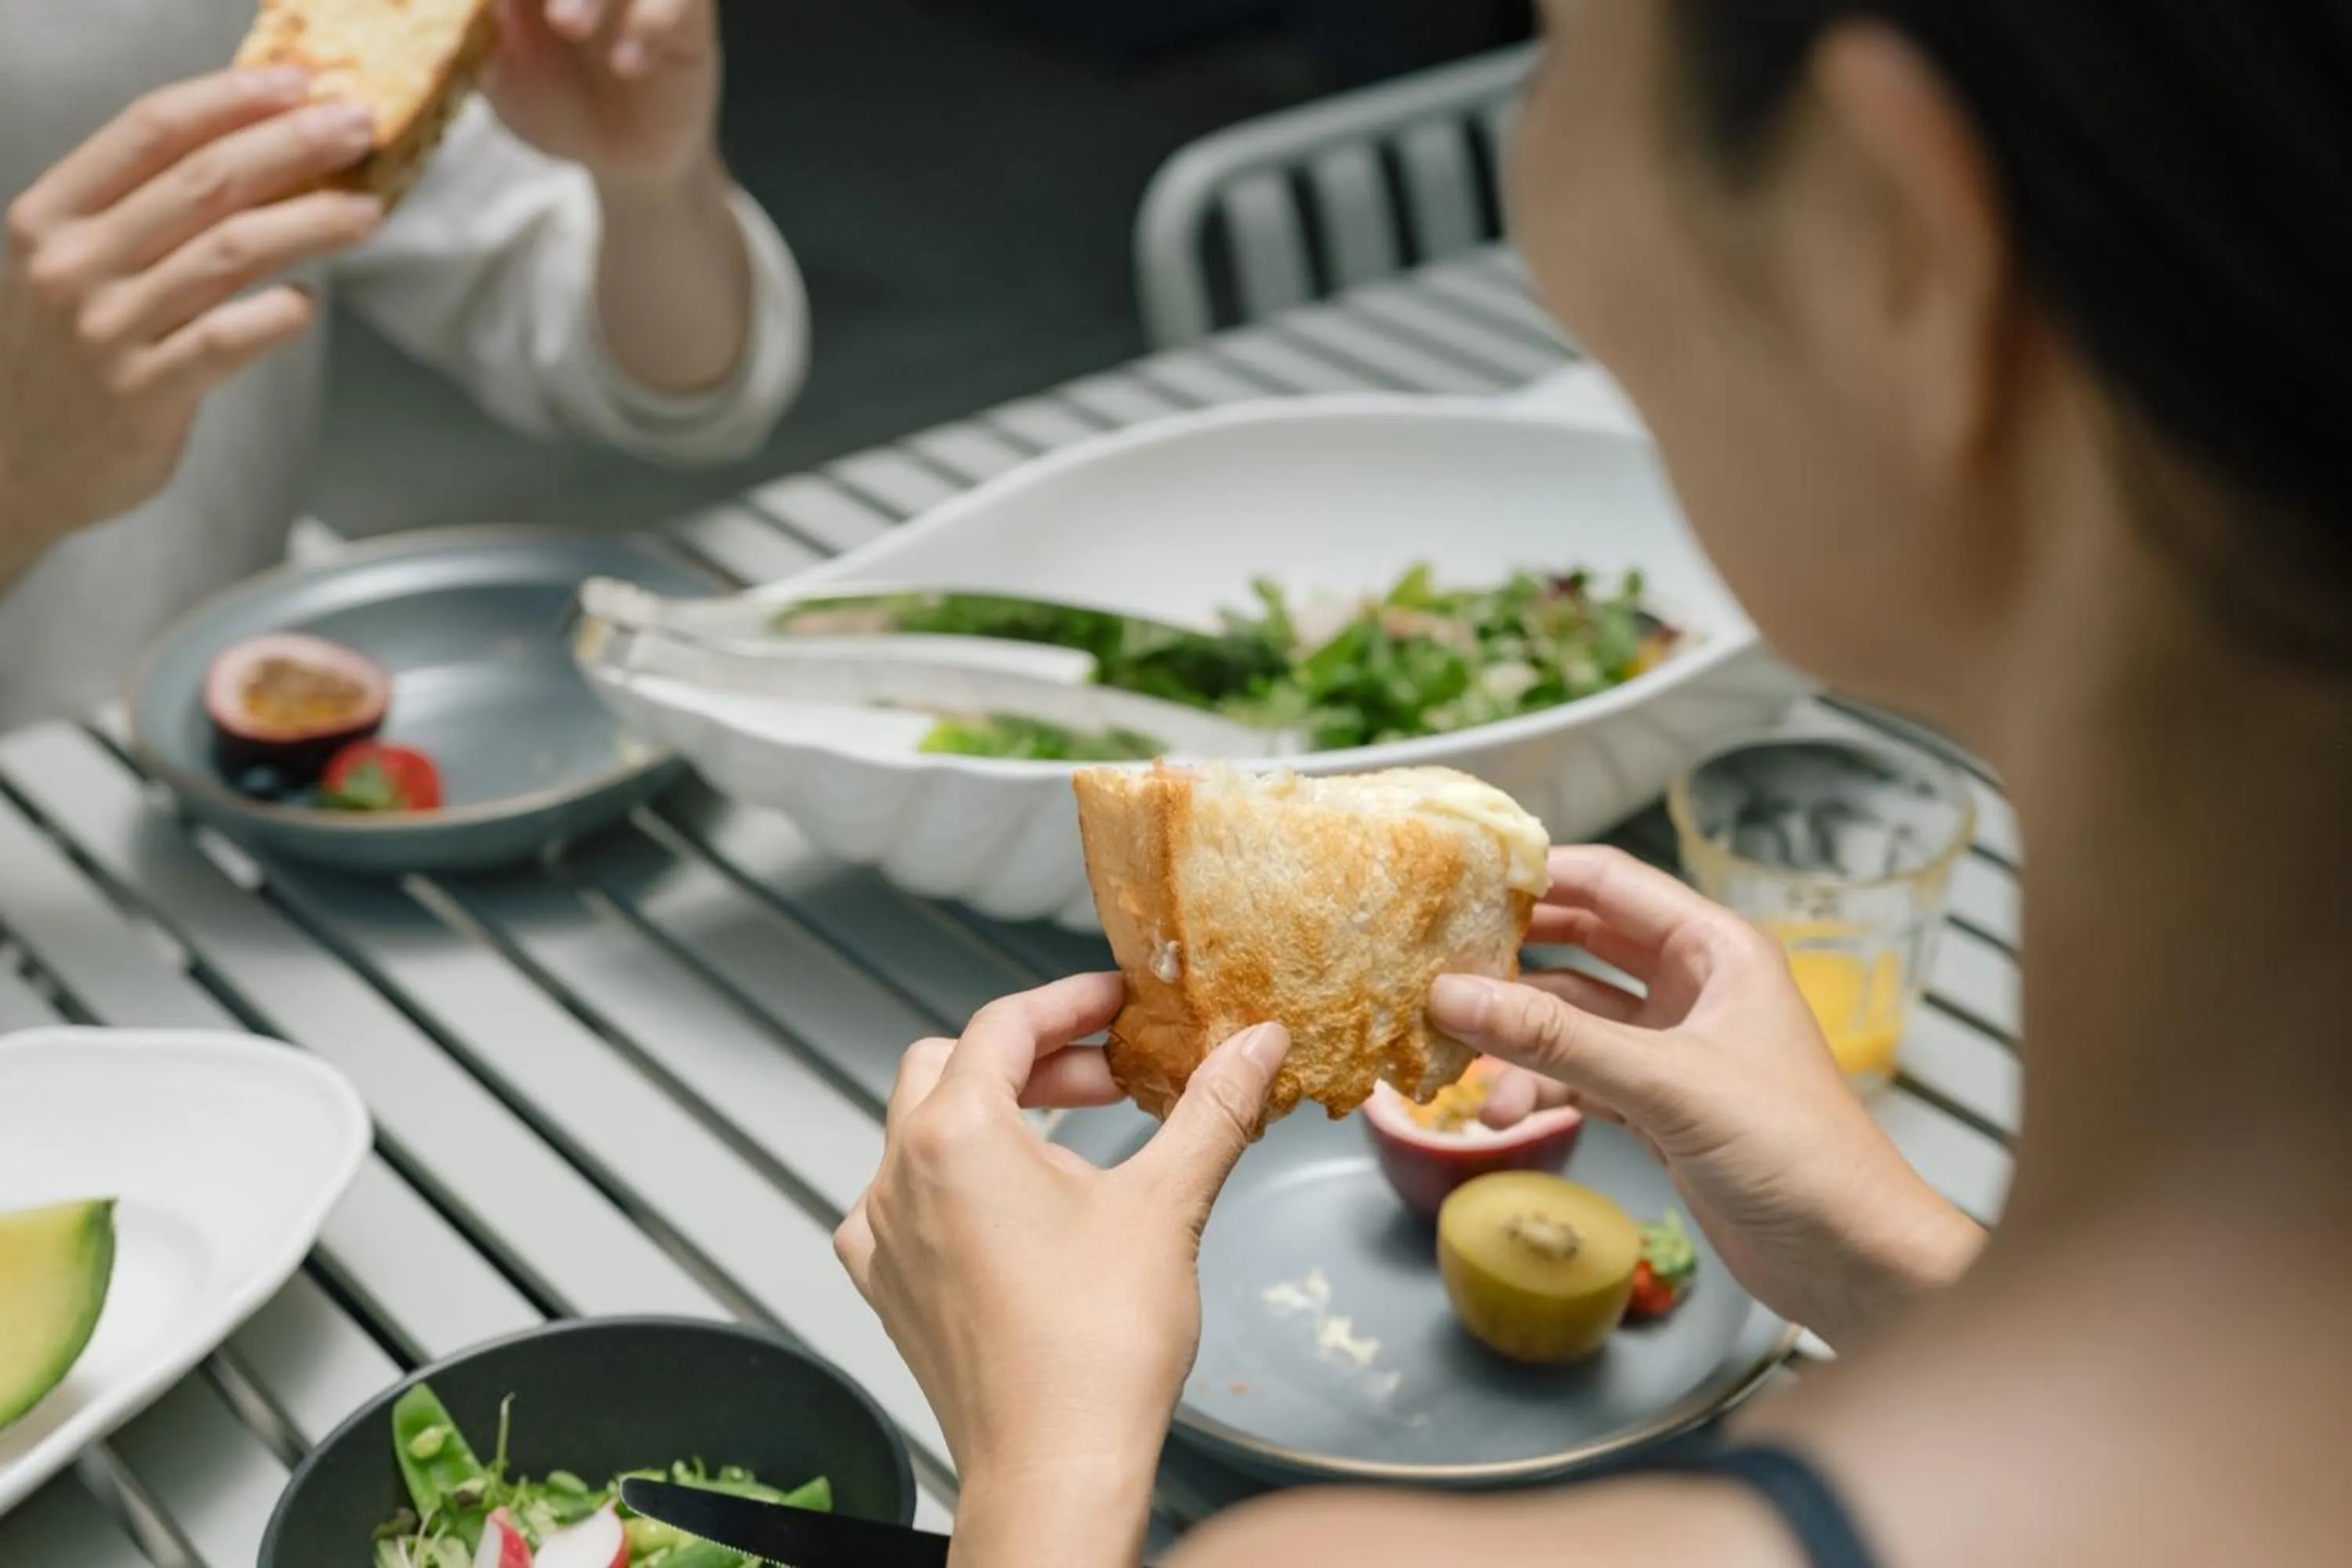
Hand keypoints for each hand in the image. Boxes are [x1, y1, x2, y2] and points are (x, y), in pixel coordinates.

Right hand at [0, 71, 380, 577]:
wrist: (4, 468)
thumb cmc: (55, 358)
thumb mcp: (68, 266)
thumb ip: (139, 216)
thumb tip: (252, 158)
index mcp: (52, 216)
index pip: (148, 130)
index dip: (230, 98)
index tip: (297, 83)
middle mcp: (74, 263)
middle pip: (203, 180)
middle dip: (292, 146)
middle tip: (358, 128)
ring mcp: (108, 329)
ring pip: (229, 253)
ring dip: (311, 224)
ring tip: (367, 212)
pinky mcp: (145, 395)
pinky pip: (230, 339)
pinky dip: (281, 314)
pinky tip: (308, 305)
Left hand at [488, 0, 723, 189]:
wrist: (620, 158)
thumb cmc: (553, 103)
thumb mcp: (495, 76)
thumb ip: (472, 36)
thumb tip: (445, 12)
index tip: (496, 4)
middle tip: (542, 11)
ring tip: (567, 27)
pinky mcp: (687, 13)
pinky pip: (677, 0)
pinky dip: (650, 24)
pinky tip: (626, 65)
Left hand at [836, 975, 1289, 1565]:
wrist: (1055, 1470)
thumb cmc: (1094, 1353)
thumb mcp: (1167, 1203)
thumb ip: (1212, 1109)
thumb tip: (1255, 1045)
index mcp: (954, 1135)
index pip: (1003, 1024)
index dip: (1070, 1001)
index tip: (1119, 1003)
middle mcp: (898, 1177)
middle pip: (952, 1067)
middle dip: (1034, 1057)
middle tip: (1110, 1075)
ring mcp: (883, 1237)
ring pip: (922, 1133)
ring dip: (995, 1117)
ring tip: (1075, 1148)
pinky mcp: (889, 1288)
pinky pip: (907, 1202)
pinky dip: (960, 1183)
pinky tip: (1019, 1212)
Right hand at [1429, 847, 1981, 1347]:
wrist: (1853, 1261)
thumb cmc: (1797, 1153)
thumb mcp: (1666, 1083)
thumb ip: (1556, 1040)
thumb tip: (1452, 997)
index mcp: (1716, 949)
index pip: (1611, 882)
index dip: (1538, 874)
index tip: (1462, 881)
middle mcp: (1695, 987)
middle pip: (1582, 945)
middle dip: (1512, 960)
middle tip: (1441, 965)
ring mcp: (1675, 1049)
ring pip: (1573, 1021)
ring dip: (1520, 1044)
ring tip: (1466, 1072)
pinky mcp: (1660, 1108)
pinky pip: (1581, 1076)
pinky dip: (1542, 1089)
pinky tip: (1505, 1112)